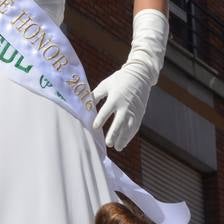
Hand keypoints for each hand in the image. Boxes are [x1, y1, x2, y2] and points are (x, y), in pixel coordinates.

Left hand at [92, 9, 167, 150]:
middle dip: (114, 133)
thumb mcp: (105, 85)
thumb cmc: (119, 80)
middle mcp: (125, 105)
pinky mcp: (140, 113)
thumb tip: (84, 105)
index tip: (94, 127)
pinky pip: (135, 127)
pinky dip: (130, 135)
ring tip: (117, 147)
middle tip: (108, 143)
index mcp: (115, 97)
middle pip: (119, 122)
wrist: (140, 76)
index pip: (106, 111)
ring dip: (124, 138)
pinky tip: (125, 142)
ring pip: (129, 127)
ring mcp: (134, 110)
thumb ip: (95, 95)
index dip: (100, 119)